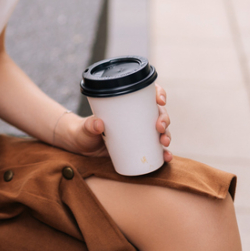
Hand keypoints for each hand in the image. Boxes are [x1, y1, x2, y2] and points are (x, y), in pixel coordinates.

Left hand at [55, 84, 172, 163]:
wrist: (82, 148)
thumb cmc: (85, 131)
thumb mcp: (86, 127)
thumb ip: (89, 125)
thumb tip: (98, 124)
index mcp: (127, 105)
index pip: (147, 94)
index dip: (159, 93)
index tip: (160, 100)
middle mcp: (137, 117)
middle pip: (158, 113)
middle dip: (164, 118)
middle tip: (160, 127)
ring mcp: (140, 132)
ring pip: (161, 131)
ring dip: (167, 135)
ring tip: (164, 142)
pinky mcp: (140, 147)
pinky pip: (157, 149)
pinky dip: (164, 153)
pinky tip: (167, 157)